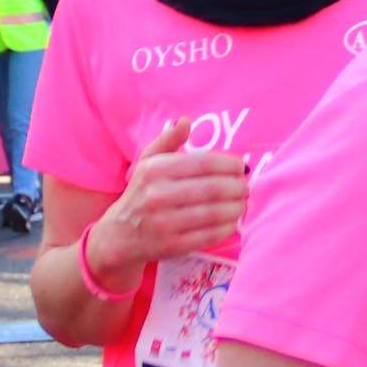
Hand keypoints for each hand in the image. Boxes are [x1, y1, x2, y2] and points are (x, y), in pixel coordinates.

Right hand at [100, 123, 246, 272]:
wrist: (120, 236)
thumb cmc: (141, 193)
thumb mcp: (147, 162)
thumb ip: (168, 140)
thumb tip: (186, 121)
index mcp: (155, 171)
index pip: (202, 163)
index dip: (228, 164)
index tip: (241, 167)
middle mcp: (158, 196)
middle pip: (212, 189)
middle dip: (237, 187)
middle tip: (246, 187)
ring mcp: (165, 223)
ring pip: (213, 213)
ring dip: (236, 208)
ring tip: (242, 203)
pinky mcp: (173, 245)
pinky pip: (209, 235)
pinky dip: (227, 227)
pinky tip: (232, 221)